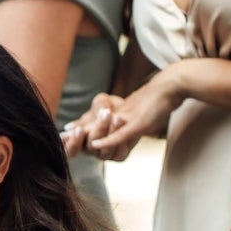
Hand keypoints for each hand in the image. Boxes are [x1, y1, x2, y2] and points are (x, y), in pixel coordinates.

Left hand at [61, 71, 182, 163]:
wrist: (171, 85)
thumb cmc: (156, 100)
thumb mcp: (136, 112)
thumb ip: (124, 120)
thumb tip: (114, 124)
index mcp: (116, 114)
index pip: (92, 124)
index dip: (78, 130)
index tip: (63, 134)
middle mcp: (117, 115)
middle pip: (91, 127)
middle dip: (75, 134)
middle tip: (59, 136)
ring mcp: (126, 119)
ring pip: (102, 130)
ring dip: (86, 136)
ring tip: (68, 139)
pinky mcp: (138, 123)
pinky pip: (121, 133)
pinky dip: (108, 139)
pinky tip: (96, 144)